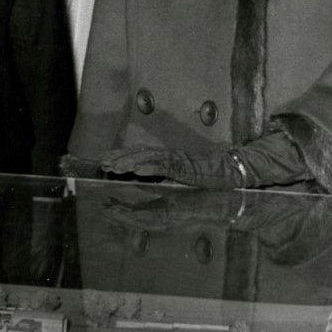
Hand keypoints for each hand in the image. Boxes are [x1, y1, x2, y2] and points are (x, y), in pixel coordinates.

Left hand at [97, 145, 243, 188]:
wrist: (228, 171)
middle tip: (103, 162)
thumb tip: (142, 177)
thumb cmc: (205, 175)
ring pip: (149, 158)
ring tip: (115, 167)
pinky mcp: (186, 168)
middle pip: (139, 153)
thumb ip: (162, 176)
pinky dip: (151, 168)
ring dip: (130, 162)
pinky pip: (166, 167)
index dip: (121, 156)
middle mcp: (168, 155)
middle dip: (120, 157)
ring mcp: (177, 160)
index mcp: (165, 158)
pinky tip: (137, 171)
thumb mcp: (178, 178)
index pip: (139, 154)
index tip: (105, 159)